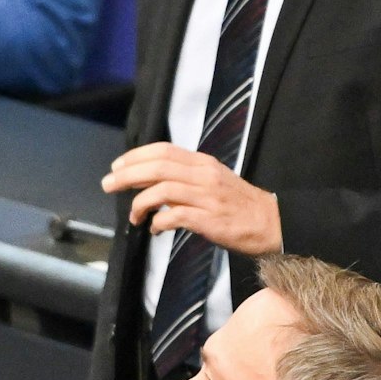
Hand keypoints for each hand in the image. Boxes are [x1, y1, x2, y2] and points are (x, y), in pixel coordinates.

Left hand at [100, 142, 282, 255]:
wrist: (272, 222)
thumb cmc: (238, 204)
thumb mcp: (213, 180)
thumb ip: (185, 177)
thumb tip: (151, 182)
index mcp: (203, 163)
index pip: (164, 151)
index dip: (136, 156)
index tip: (117, 166)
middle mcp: (204, 176)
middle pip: (158, 167)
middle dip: (127, 175)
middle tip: (108, 184)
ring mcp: (207, 197)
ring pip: (163, 190)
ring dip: (140, 203)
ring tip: (133, 216)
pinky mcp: (209, 220)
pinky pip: (175, 217)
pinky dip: (158, 223)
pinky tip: (154, 229)